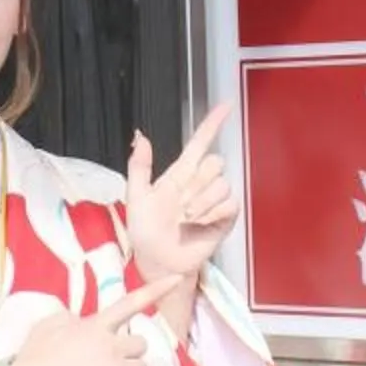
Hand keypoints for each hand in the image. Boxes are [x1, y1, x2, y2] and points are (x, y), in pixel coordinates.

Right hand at [11, 280, 179, 365]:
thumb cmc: (33, 358)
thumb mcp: (48, 325)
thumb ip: (71, 318)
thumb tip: (81, 320)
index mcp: (96, 324)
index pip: (131, 302)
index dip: (157, 289)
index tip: (178, 278)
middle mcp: (112, 344)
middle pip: (141, 344)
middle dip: (130, 352)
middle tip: (110, 362)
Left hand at [126, 103, 236, 333]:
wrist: (158, 261)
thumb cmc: (145, 231)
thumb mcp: (136, 197)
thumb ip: (139, 166)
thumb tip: (140, 135)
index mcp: (179, 173)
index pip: (200, 142)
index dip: (213, 123)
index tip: (227, 105)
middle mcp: (200, 183)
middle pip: (214, 162)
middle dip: (197, 183)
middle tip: (180, 205)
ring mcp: (214, 201)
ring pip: (222, 183)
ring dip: (202, 202)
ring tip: (187, 218)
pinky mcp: (225, 218)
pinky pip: (229, 203)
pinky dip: (212, 213)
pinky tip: (200, 223)